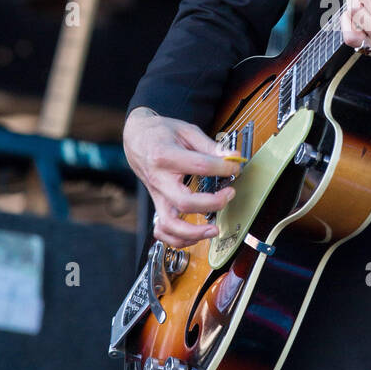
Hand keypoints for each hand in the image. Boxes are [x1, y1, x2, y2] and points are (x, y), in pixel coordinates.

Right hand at [123, 108, 243, 247]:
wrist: (136, 138)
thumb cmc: (160, 133)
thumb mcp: (186, 130)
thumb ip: (210, 146)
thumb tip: (232, 158)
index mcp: (165, 156)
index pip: (200, 166)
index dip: (223, 168)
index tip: (234, 167)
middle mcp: (159, 179)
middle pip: (184, 202)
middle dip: (212, 203)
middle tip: (229, 194)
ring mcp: (157, 195)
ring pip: (170, 224)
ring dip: (194, 232)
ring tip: (214, 228)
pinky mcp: (157, 204)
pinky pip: (163, 230)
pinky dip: (177, 239)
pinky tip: (195, 235)